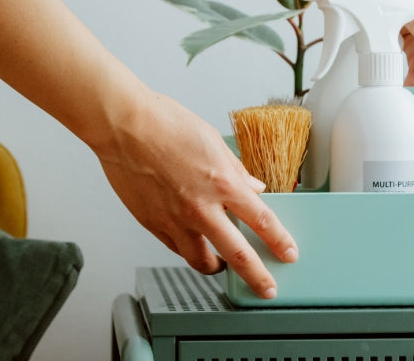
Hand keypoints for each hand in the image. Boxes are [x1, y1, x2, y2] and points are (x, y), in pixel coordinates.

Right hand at [95, 91, 297, 298]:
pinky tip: (191, 245)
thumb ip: (235, 170)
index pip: (261, 221)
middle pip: (238, 254)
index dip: (279, 241)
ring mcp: (175, 220)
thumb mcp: (213, 142)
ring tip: (222, 267)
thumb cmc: (165, 124)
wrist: (124, 126)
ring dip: (217, 268)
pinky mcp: (152, 224)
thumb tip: (252, 186)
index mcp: (222, 183)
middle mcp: (201, 207)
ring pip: (201, 261)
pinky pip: (176, 249)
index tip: (289, 253)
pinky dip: (187, 250)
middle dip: (258, 277)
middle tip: (267, 288)